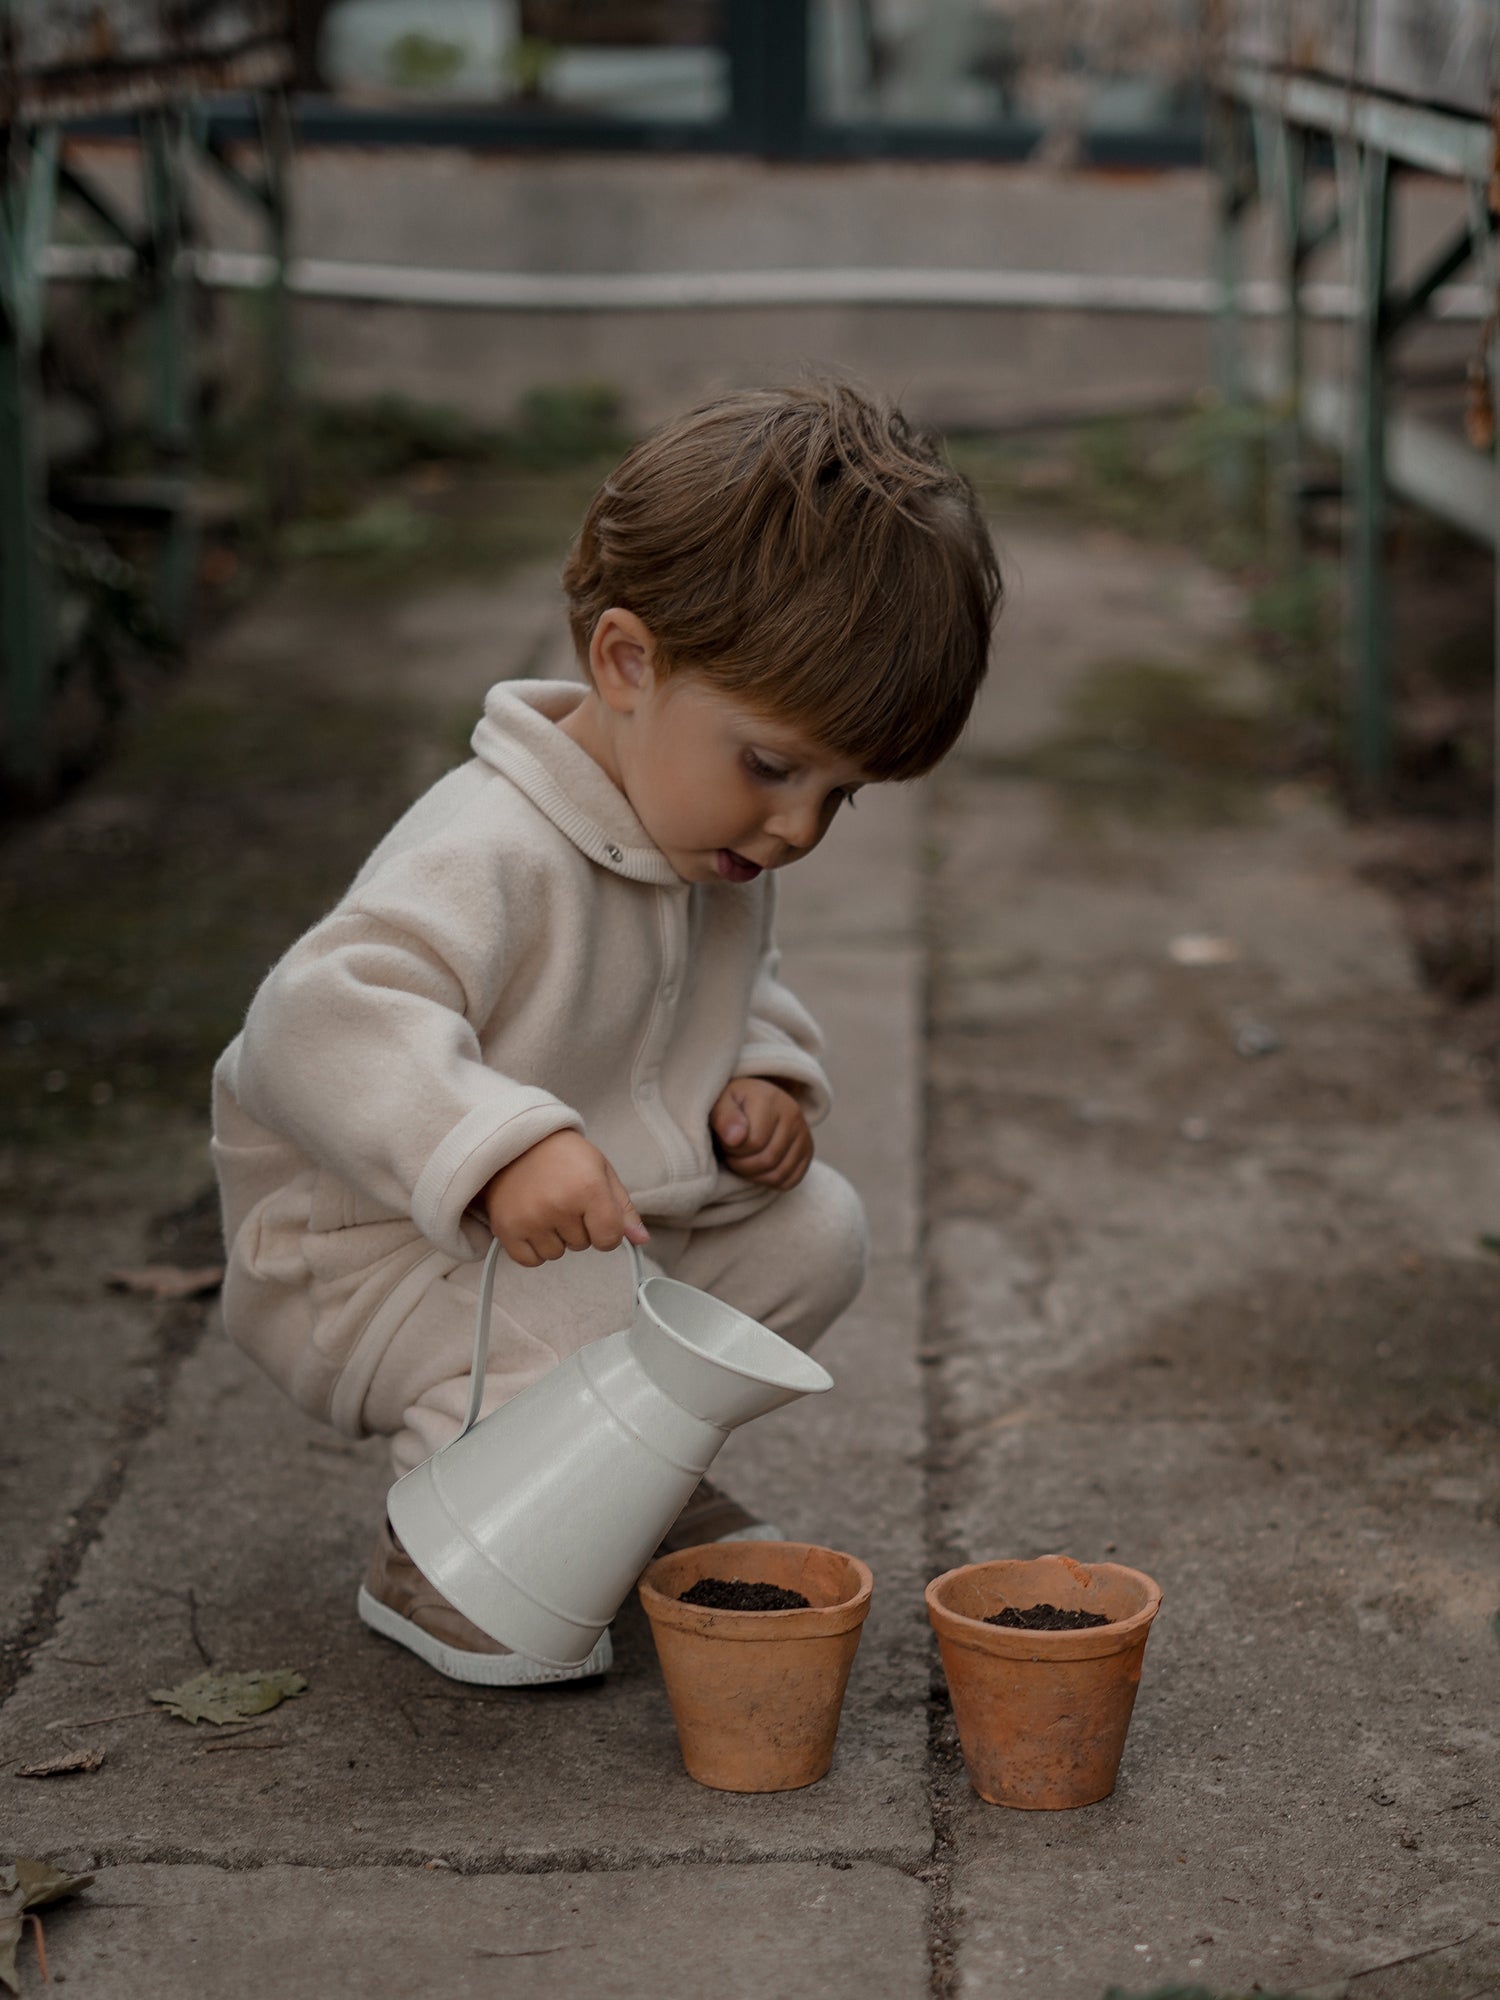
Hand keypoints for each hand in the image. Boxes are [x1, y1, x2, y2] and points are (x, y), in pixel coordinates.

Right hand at [481, 1130, 648, 1267]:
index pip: (609, 1239)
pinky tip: (531, 1220)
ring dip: (554, 1237)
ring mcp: (530, 1219)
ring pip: (556, 1254)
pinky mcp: (506, 1228)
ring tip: (544, 1206)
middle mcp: (559, 1206)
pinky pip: (530, 1260)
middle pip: (582, 1245)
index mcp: (588, 1188)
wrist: (516, 1140)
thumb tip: (641, 1240)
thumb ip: (623, 1208)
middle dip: (578, 1228)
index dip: (606, 1230)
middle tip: (563, 1198)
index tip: (595, 1214)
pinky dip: (533, 1248)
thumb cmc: (564, 1155)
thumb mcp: (601, 1171)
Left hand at [710, 1077, 812, 1190]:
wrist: (753, 1101)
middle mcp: (793, 1115)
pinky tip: (758, 1169)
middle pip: (767, 1160)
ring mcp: (804, 1134)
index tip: (725, 1142)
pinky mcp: (808, 1151)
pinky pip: (790, 1181)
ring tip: (743, 1161)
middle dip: (741, 1165)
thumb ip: (724, 1118)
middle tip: (731, 1155)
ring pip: (779, 1175)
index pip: (754, 1142)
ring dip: (754, 1176)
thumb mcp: (721, 1104)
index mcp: (771, 1100)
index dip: (733, 1150)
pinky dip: (770, 1182)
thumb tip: (735, 1139)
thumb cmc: (733, 1105)